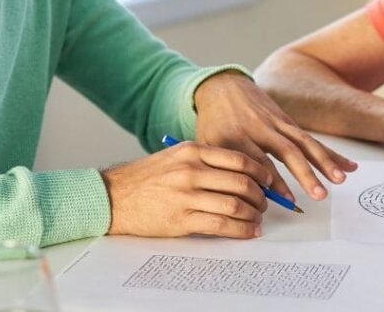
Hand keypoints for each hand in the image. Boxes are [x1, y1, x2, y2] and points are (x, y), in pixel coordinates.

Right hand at [101, 140, 270, 237]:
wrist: (114, 196)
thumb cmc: (146, 177)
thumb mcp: (176, 156)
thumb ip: (206, 160)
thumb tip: (241, 173)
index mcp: (193, 151)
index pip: (239, 159)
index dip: (261, 172)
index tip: (270, 181)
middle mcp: (191, 170)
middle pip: (242, 182)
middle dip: (261, 196)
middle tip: (265, 203)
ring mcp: (186, 195)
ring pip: (235, 205)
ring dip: (253, 214)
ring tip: (258, 219)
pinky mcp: (181, 219)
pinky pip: (221, 225)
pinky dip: (240, 230)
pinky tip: (248, 231)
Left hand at [193, 72, 357, 202]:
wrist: (221, 87)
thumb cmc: (212, 124)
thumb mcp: (208, 145)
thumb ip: (224, 169)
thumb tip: (243, 200)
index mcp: (236, 136)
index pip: (257, 161)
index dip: (272, 181)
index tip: (285, 200)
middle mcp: (259, 128)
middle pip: (286, 151)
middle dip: (305, 174)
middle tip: (318, 195)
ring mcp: (276, 123)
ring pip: (303, 143)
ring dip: (324, 162)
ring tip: (340, 180)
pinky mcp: (288, 121)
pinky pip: (311, 139)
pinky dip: (330, 153)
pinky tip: (348, 166)